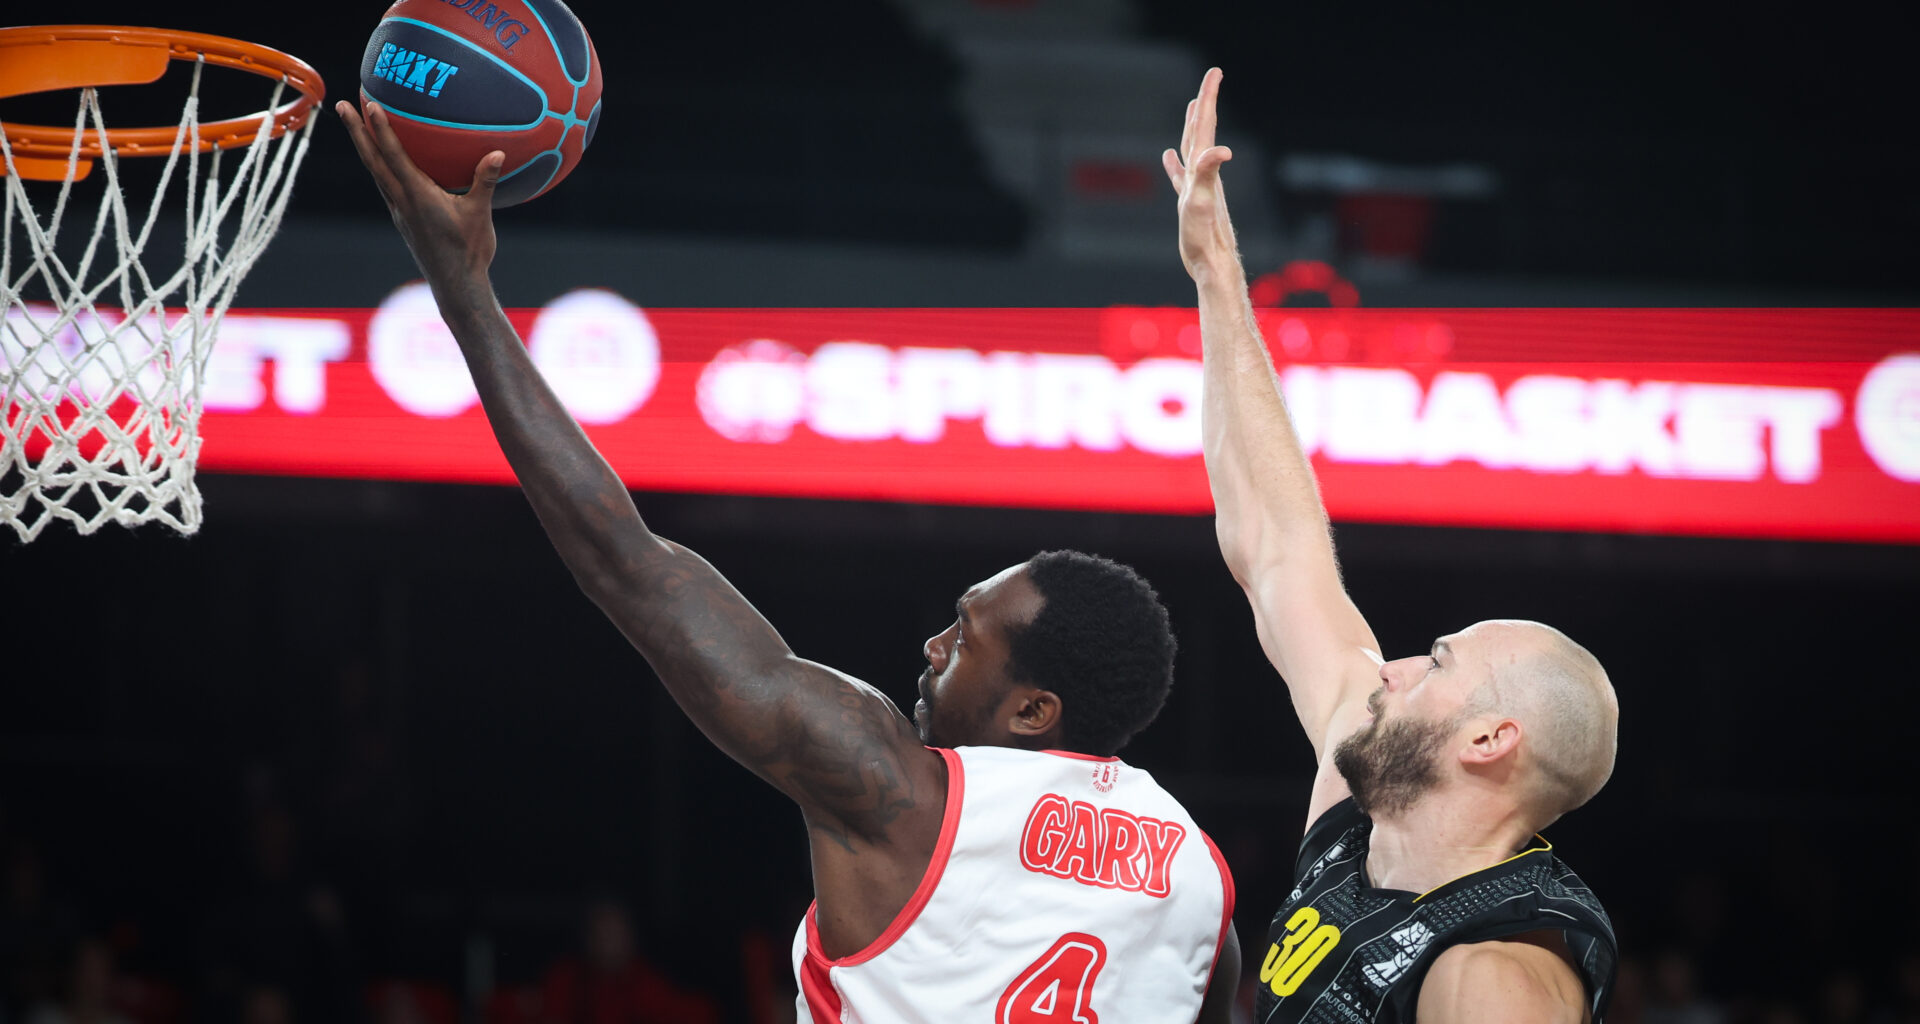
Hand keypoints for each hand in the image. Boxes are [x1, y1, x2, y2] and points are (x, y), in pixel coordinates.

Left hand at [336, 100, 502, 287]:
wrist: (456, 285)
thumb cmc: (469, 251)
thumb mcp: (480, 214)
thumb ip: (485, 182)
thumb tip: (497, 153)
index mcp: (418, 196)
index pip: (394, 156)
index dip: (381, 129)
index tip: (369, 104)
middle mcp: (401, 201)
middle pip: (372, 161)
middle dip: (356, 132)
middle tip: (342, 104)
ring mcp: (399, 211)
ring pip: (375, 172)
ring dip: (364, 147)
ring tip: (356, 125)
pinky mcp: (403, 218)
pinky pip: (386, 184)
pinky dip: (380, 165)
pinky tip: (385, 159)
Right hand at [1161, 68, 1237, 279]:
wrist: (1211, 263)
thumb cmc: (1205, 236)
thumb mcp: (1203, 202)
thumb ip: (1208, 173)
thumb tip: (1220, 150)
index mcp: (1204, 167)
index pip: (1205, 125)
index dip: (1208, 98)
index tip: (1215, 72)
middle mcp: (1203, 173)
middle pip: (1203, 130)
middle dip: (1205, 103)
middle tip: (1211, 78)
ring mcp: (1196, 186)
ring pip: (1193, 148)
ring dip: (1192, 126)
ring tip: (1193, 107)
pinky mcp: (1189, 203)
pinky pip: (1181, 175)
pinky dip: (1175, 163)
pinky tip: (1169, 158)